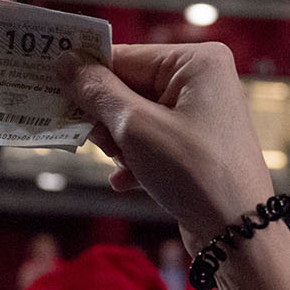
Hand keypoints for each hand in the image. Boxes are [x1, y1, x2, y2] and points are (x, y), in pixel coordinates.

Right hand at [59, 43, 274, 247]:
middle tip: (96, 140)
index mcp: (197, 62)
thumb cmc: (194, 173)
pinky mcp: (196, 146)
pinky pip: (153, 141)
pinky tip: (127, 180)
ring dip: (120, 142)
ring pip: (136, 117)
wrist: (237, 233)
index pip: (125, 56)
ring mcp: (201, 114)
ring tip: (123, 162)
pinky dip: (136, 159)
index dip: (87, 75)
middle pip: (129, 87)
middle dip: (107, 118)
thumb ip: (96, 91)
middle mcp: (203, 81)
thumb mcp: (135, 127)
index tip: (53, 88)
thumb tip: (64, 62)